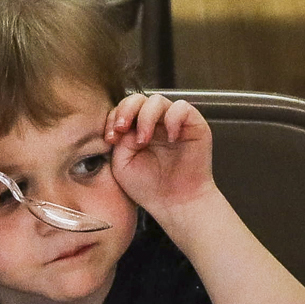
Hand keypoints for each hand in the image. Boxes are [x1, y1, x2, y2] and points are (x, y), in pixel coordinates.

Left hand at [105, 92, 214, 214]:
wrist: (175, 204)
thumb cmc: (149, 188)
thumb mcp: (122, 164)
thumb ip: (119, 141)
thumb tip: (123, 125)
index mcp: (136, 130)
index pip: (122, 110)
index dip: (114, 118)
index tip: (110, 137)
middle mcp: (155, 123)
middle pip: (138, 99)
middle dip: (126, 110)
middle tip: (122, 128)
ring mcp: (173, 122)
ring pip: (157, 100)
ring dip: (146, 116)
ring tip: (144, 139)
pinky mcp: (193, 124)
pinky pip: (182, 107)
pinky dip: (173, 119)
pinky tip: (170, 138)